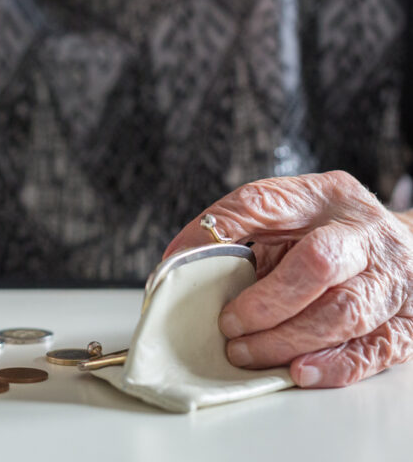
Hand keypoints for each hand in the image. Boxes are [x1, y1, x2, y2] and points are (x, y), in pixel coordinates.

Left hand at [163, 171, 412, 387]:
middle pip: (318, 262)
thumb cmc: (328, 232)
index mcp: (324, 196)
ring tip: (246, 352)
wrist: (400, 248)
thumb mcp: (285, 215)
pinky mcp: (406, 322)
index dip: (220, 231)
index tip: (183, 262)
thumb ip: (237, 230)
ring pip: (344, 312)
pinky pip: (374, 349)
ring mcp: (391, 278)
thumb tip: (178, 260)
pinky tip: (299, 371)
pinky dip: (334, 365)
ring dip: (287, 339)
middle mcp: (364, 234)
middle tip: (228, 324)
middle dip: (266, 300)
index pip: (265, 202)